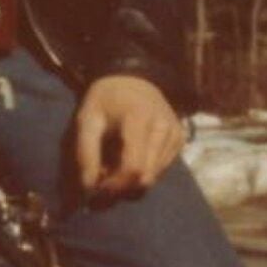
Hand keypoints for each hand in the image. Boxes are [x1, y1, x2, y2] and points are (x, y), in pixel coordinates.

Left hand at [75, 74, 185, 199]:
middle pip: (145, 178)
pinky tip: (130, 158)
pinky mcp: (180, 139)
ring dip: (131, 182)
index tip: (96, 189)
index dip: (114, 186)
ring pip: (153, 178)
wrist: (133, 77)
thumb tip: (89, 188)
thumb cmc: (106, 99)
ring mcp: (175, 134)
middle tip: (102, 178)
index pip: (133, 167)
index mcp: (138, 119)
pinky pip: (161, 170)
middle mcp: (163, 127)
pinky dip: (143, 173)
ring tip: (113, 165)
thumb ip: (86, 153)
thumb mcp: (87, 119)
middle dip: (121, 188)